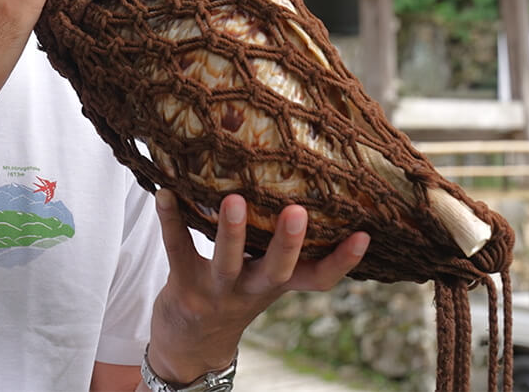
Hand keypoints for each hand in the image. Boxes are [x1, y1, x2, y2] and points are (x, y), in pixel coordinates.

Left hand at [146, 190, 369, 384]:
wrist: (189, 345)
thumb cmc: (233, 294)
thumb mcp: (262, 277)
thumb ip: (275, 245)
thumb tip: (300, 184)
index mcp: (276, 285)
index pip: (318, 279)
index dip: (342, 262)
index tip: (364, 235)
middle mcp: (251, 290)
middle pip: (276, 271)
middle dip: (287, 243)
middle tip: (297, 212)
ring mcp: (217, 291)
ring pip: (227, 263)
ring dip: (230, 232)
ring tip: (233, 200)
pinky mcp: (183, 285)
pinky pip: (177, 249)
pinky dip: (170, 220)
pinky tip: (165, 193)